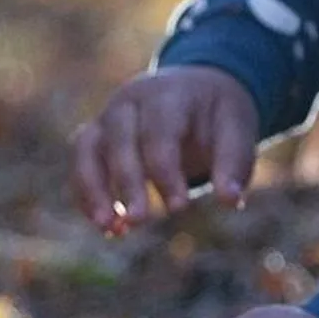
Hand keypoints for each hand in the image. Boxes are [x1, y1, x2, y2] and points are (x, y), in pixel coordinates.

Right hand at [71, 66, 258, 232]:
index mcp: (170, 93)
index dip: (166, 171)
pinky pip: (81, 162)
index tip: (180, 208)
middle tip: (140, 221)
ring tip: (110, 229)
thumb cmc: (218, 115)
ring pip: (87, 148)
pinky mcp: (97, 134)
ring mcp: (109, 114)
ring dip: (93, 190)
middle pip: (119, 139)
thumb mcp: (237, 130)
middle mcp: (132, 99)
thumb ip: (233, 164)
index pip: (160, 131)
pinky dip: (87, 194)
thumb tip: (231, 202)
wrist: (200, 88)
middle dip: (128, 182)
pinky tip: (108, 226)